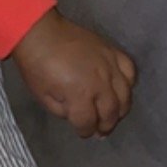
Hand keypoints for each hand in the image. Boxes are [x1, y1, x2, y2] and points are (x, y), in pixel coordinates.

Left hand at [10, 9, 136, 138]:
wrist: (41, 33)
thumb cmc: (37, 66)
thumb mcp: (43, 97)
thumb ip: (63, 111)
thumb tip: (78, 115)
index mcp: (79, 94)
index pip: (88, 122)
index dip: (85, 131)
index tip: (84, 132)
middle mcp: (99, 82)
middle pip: (111, 112)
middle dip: (106, 125)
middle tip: (102, 131)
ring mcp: (109, 66)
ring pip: (125, 95)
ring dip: (120, 109)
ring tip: (113, 114)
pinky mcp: (113, 52)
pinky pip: (129, 70)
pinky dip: (128, 83)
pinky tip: (121, 89)